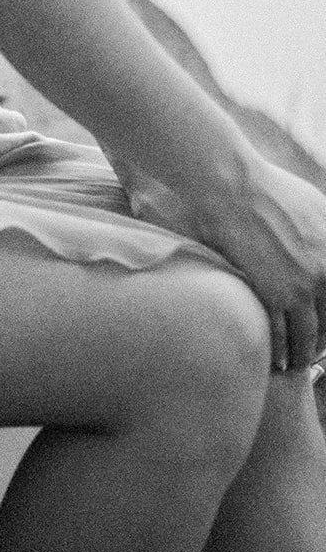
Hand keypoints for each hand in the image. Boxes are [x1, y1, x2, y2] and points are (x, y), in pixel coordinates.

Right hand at [185, 155, 325, 371]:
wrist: (234, 187)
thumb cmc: (273, 189)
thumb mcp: (319, 208)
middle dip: (322, 342)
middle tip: (312, 350)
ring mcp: (301, 287)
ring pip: (310, 337)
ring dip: (303, 354)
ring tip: (295, 363)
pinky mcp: (273, 293)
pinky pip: (281, 334)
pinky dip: (280, 350)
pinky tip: (276, 358)